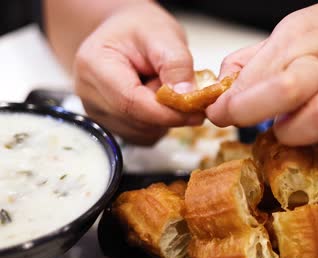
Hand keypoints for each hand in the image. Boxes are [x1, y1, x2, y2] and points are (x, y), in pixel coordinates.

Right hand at [74, 2, 202, 144]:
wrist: (127, 33)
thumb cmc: (142, 29)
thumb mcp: (164, 35)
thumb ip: (176, 64)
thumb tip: (186, 97)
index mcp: (94, 65)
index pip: (130, 102)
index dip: (166, 112)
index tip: (196, 111)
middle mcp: (88, 93)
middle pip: (136, 120)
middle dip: (169, 113)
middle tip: (188, 90)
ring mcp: (97, 111)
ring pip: (141, 132)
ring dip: (164, 117)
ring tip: (165, 86)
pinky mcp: (110, 124)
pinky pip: (142, 136)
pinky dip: (158, 123)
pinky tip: (158, 99)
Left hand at [207, 0, 317, 157]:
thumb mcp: (285, 34)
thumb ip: (247, 63)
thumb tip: (218, 92)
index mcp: (299, 43)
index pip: (259, 73)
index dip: (231, 100)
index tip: (217, 111)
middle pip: (288, 91)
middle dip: (253, 111)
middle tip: (243, 117)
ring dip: (295, 133)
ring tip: (289, 127)